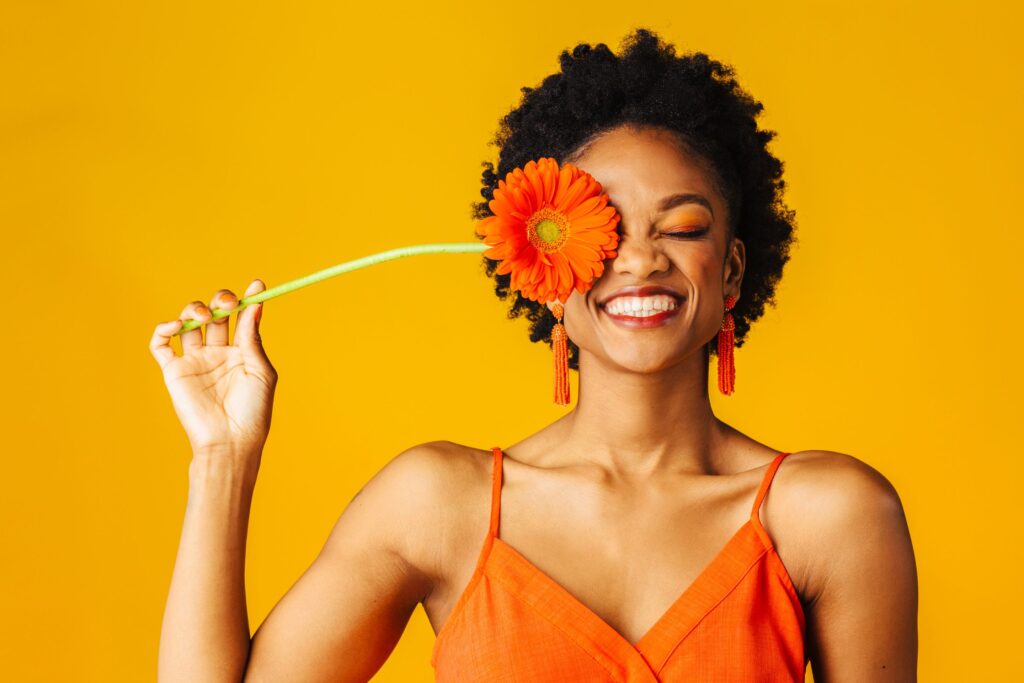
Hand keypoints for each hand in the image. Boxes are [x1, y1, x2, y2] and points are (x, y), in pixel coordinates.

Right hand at [149, 279, 276, 459]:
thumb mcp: (260, 371)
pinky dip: (163, 328)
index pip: (242, 318)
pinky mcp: (174, 370)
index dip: (247, 299)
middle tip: (227, 303)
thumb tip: (255, 304)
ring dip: (194, 309)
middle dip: (221, 300)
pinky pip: (160, 344)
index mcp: (241, 352)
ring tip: (204, 315)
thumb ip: (252, 338)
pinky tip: (176, 326)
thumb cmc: (253, 411)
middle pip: (215, 314)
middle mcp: (217, 352)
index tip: (257, 285)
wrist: (230, 441)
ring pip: (188, 322)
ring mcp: (194, 360)